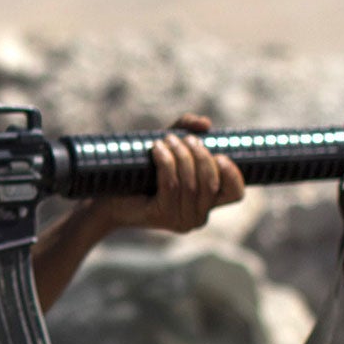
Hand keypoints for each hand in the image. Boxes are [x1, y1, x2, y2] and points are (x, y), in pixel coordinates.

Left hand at [97, 113, 245, 232]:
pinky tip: (156, 149)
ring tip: (166, 140)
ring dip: (180, 156)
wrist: (107, 197)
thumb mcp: (168, 148)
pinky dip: (166, 162)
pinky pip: (171, 185)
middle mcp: (198, 217)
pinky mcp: (160, 216)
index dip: (232, 173)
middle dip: (200, 155)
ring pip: (190, 183)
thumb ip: (187, 131)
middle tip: (184, 139)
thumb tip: (204, 123)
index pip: (235, 193)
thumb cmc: (141, 173)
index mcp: (207, 203)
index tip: (219, 153)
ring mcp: (180, 220)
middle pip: (211, 183)